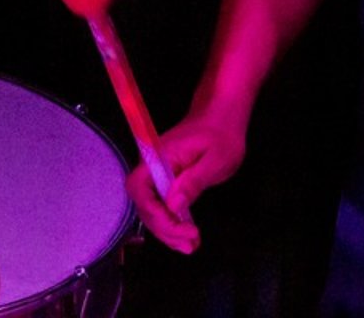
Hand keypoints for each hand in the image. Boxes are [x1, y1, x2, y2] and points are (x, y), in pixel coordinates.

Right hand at [126, 113, 246, 252]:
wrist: (222, 116)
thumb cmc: (222, 133)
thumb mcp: (216, 158)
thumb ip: (194, 180)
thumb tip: (173, 205)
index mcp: (158, 157)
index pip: (141, 191)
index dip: (156, 215)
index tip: (182, 229)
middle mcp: (151, 168)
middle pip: (145, 206)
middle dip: (165, 229)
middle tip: (190, 245)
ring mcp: (157, 176)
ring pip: (153, 210)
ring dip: (168, 232)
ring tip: (190, 247)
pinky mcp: (166, 183)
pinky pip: (163, 206)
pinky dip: (173, 224)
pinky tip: (188, 237)